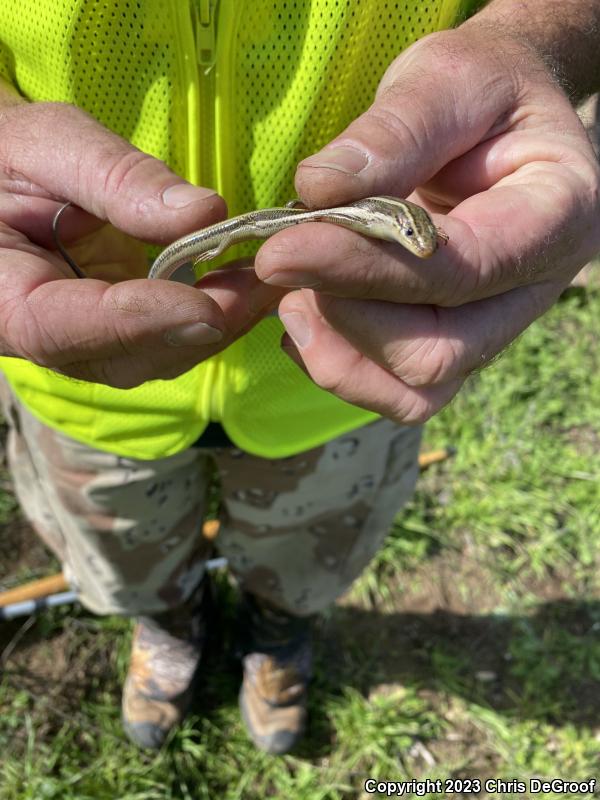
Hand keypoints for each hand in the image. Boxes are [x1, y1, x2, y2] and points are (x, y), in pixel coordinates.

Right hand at [0, 87, 282, 387]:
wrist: (4, 181)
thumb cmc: (9, 157)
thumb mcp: (47, 146)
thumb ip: (114, 178)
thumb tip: (204, 213)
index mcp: (1, 297)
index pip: (63, 328)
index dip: (138, 321)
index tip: (207, 307)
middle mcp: (44, 337)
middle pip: (122, 359)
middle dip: (197, 330)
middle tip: (263, 288)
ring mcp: (85, 342)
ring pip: (154, 360)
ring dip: (218, 327)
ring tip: (270, 282)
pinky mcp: (120, 334)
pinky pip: (169, 341)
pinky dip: (214, 317)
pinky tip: (252, 286)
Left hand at [254, 22, 599, 421]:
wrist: (497, 117)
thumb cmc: (481, 89)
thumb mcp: (448, 79)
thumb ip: (396, 130)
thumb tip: (319, 190)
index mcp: (555, 216)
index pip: (459, 271)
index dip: (364, 269)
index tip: (282, 249)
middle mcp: (530, 289)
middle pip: (437, 353)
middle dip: (346, 317)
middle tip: (284, 261)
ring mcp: (491, 325)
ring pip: (417, 390)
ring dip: (337, 355)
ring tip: (292, 296)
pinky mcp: (452, 340)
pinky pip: (397, 391)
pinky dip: (341, 367)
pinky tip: (308, 317)